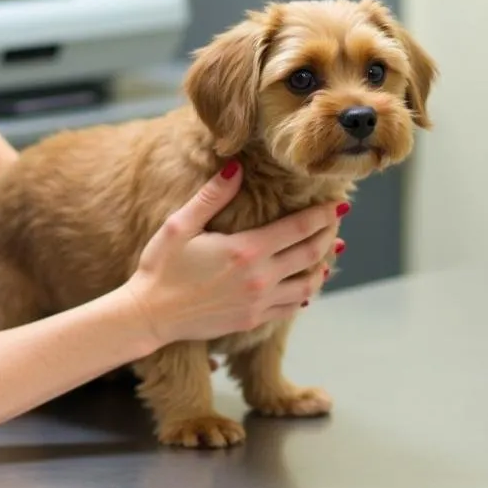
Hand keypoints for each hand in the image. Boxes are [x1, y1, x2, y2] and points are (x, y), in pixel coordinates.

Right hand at [127, 161, 343, 348]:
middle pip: (311, 254)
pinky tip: (305, 283)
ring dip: (323, 265)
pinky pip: (291, 306)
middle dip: (328, 234)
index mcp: (246, 250)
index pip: (298, 228)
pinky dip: (305, 292)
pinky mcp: (253, 320)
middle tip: (336, 220)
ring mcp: (259, 303)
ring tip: (329, 250)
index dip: (322, 215)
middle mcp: (260, 278)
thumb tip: (236, 168)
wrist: (150, 315)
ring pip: (308, 284)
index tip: (337, 203)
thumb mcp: (180, 225)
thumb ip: (211, 197)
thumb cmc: (161, 267)